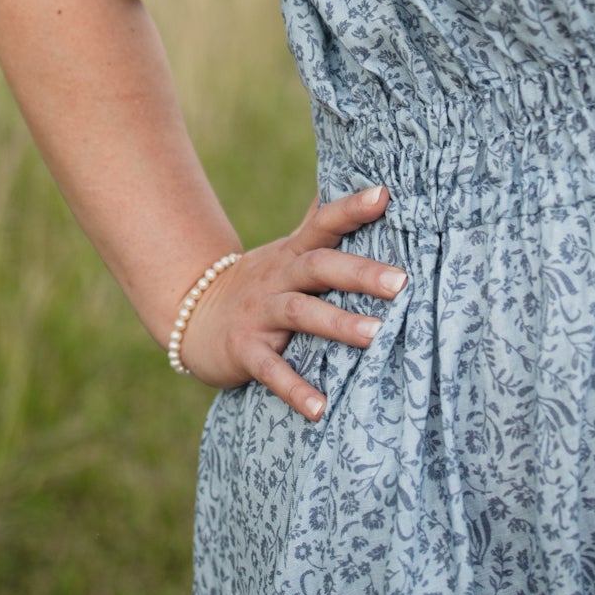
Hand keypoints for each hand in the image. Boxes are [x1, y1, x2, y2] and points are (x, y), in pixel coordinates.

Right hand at [175, 185, 406, 421]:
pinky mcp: (244, 349)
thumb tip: (363, 186)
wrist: (194, 316)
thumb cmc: (260, 282)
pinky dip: (295, 389)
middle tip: (400, 282)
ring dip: (337, 325)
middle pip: (318, 266)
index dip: (351, 208)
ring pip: (299, 313)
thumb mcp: (286, 250)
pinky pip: (271, 370)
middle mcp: (277, 278)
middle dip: (358, 272)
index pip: (324, 223)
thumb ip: (318, 222)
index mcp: (292, 253)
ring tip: (376, 336)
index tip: (384, 195)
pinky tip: (320, 409)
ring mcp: (259, 314)